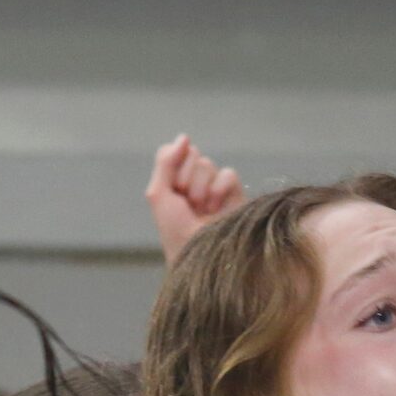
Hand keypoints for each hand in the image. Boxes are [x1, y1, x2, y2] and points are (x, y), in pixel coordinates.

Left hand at [146, 135, 246, 267]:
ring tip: (202, 211)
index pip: (179, 152)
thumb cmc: (175, 233)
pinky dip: (219, 189)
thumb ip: (165, 162)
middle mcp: (198, 183)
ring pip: (209, 164)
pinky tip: (216, 210)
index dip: (175, 167)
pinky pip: (228, 174)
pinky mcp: (236, 196)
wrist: (198, 259)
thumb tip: (185, 137)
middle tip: (188, 203)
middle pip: (194, 155)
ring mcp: (217, 190)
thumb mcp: (159, 195)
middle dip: (186, 179)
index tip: (175, 192)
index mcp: (178, 183)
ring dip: (200, 188)